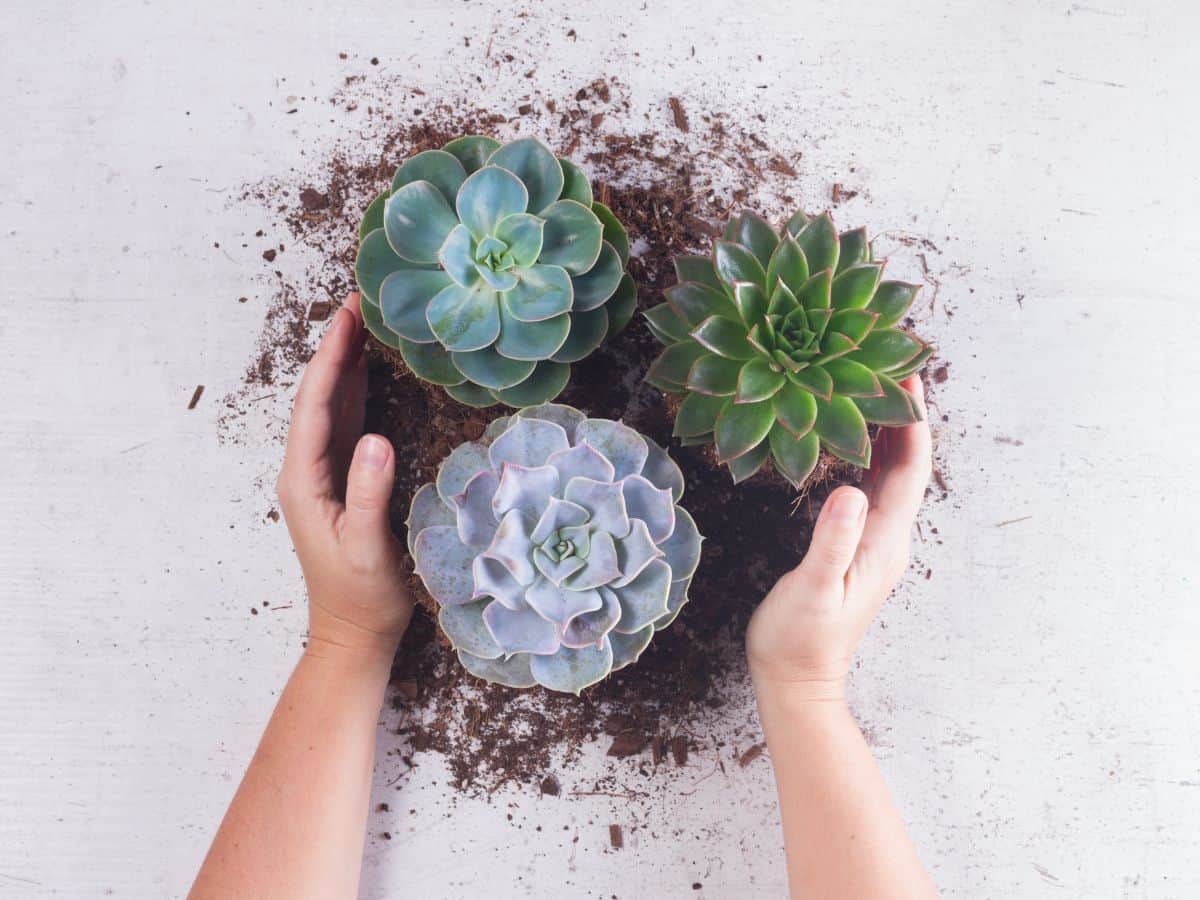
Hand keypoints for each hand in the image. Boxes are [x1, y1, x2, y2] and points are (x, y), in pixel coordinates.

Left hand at [276, 293, 411, 658]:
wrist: (353, 633)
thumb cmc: (362, 597)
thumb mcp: (367, 548)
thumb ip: (368, 495)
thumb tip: (377, 439)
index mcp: (304, 481)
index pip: (315, 408)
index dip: (330, 361)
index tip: (348, 318)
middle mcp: (307, 471)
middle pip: (319, 397)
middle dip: (336, 349)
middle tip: (358, 301)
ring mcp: (323, 476)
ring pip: (331, 407)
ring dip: (345, 364)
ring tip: (364, 322)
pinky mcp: (342, 482)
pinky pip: (346, 425)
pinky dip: (357, 391)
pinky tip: (370, 371)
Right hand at [746, 376, 931, 698]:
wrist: (797, 681)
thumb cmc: (799, 639)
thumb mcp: (812, 589)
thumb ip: (832, 541)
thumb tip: (851, 491)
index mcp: (884, 543)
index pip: (910, 471)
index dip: (912, 423)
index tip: (906, 379)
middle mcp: (888, 539)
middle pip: (908, 467)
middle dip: (904, 417)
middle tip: (891, 368)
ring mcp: (874, 544)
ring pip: (891, 476)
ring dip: (888, 433)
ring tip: (873, 390)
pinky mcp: (856, 548)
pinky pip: (872, 491)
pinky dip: (868, 457)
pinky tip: (852, 440)